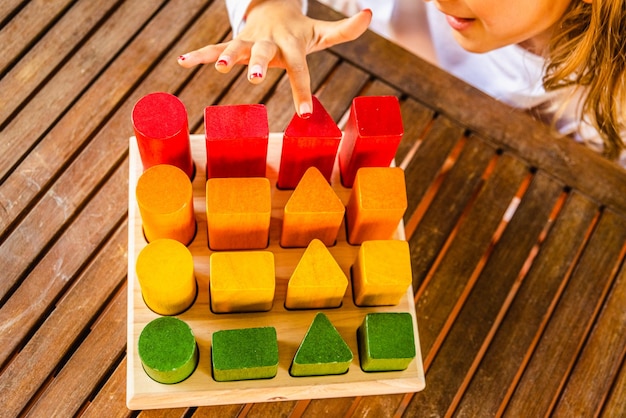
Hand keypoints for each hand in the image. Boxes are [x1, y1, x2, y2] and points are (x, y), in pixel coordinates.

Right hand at [178, 0, 371, 117]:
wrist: (274, 8)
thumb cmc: (300, 31)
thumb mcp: (322, 33)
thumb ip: (345, 29)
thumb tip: (371, 14)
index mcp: (292, 44)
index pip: (299, 69)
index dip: (301, 90)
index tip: (304, 113)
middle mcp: (269, 42)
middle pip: (264, 52)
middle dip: (258, 63)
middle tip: (254, 79)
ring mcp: (250, 41)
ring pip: (236, 47)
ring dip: (225, 56)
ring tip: (217, 67)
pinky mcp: (236, 43)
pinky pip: (215, 48)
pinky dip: (198, 55)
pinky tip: (181, 61)